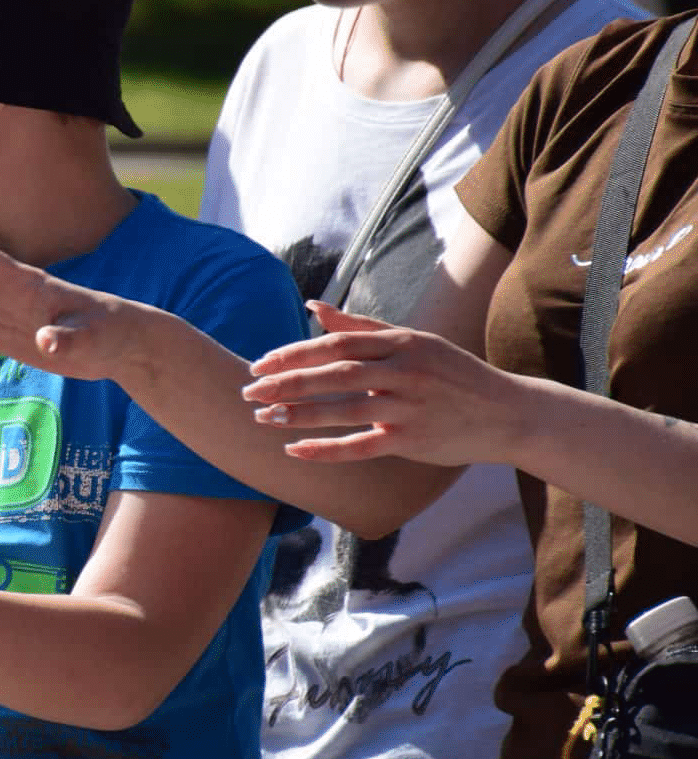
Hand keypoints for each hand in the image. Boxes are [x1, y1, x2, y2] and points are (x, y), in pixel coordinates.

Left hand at [240, 302, 520, 464]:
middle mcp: (405, 371)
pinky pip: (361, 447)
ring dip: (298, 414)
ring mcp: (410, 408)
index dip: (293, 353)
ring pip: (344, 410)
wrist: (509, 414)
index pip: (336, 343)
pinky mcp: (413, 441)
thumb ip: (361, 327)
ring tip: (262, 417)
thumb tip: (314, 307)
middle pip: (335, 373)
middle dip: (287, 382)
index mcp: (402, 343)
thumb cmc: (453, 375)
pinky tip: (294, 450)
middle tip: (248, 390)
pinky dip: (326, 449)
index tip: (259, 363)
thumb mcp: (413, 342)